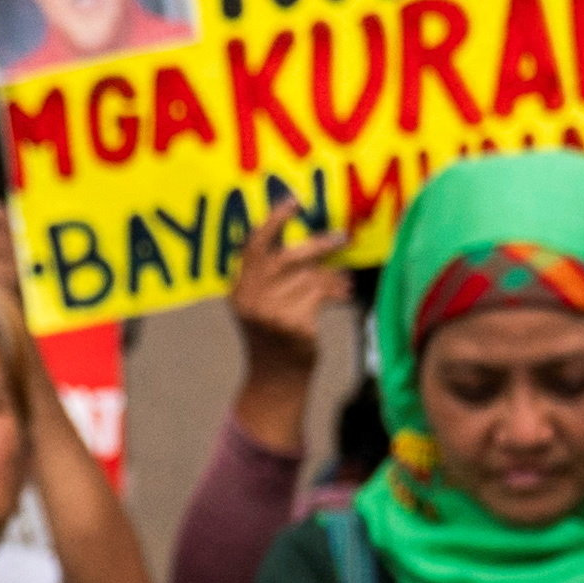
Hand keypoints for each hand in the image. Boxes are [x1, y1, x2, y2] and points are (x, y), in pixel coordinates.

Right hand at [228, 224, 349, 367]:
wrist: (275, 381)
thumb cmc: (272, 339)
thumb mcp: (258, 308)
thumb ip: (267, 279)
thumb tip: (307, 244)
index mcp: (240, 290)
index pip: (253, 245)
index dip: (274, 220)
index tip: (294, 201)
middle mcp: (253, 299)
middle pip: (288, 257)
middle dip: (318, 244)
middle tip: (340, 237)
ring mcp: (273, 313)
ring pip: (311, 277)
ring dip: (333, 276)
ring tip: (343, 281)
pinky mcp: (295, 325)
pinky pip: (323, 295)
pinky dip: (337, 291)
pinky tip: (343, 294)